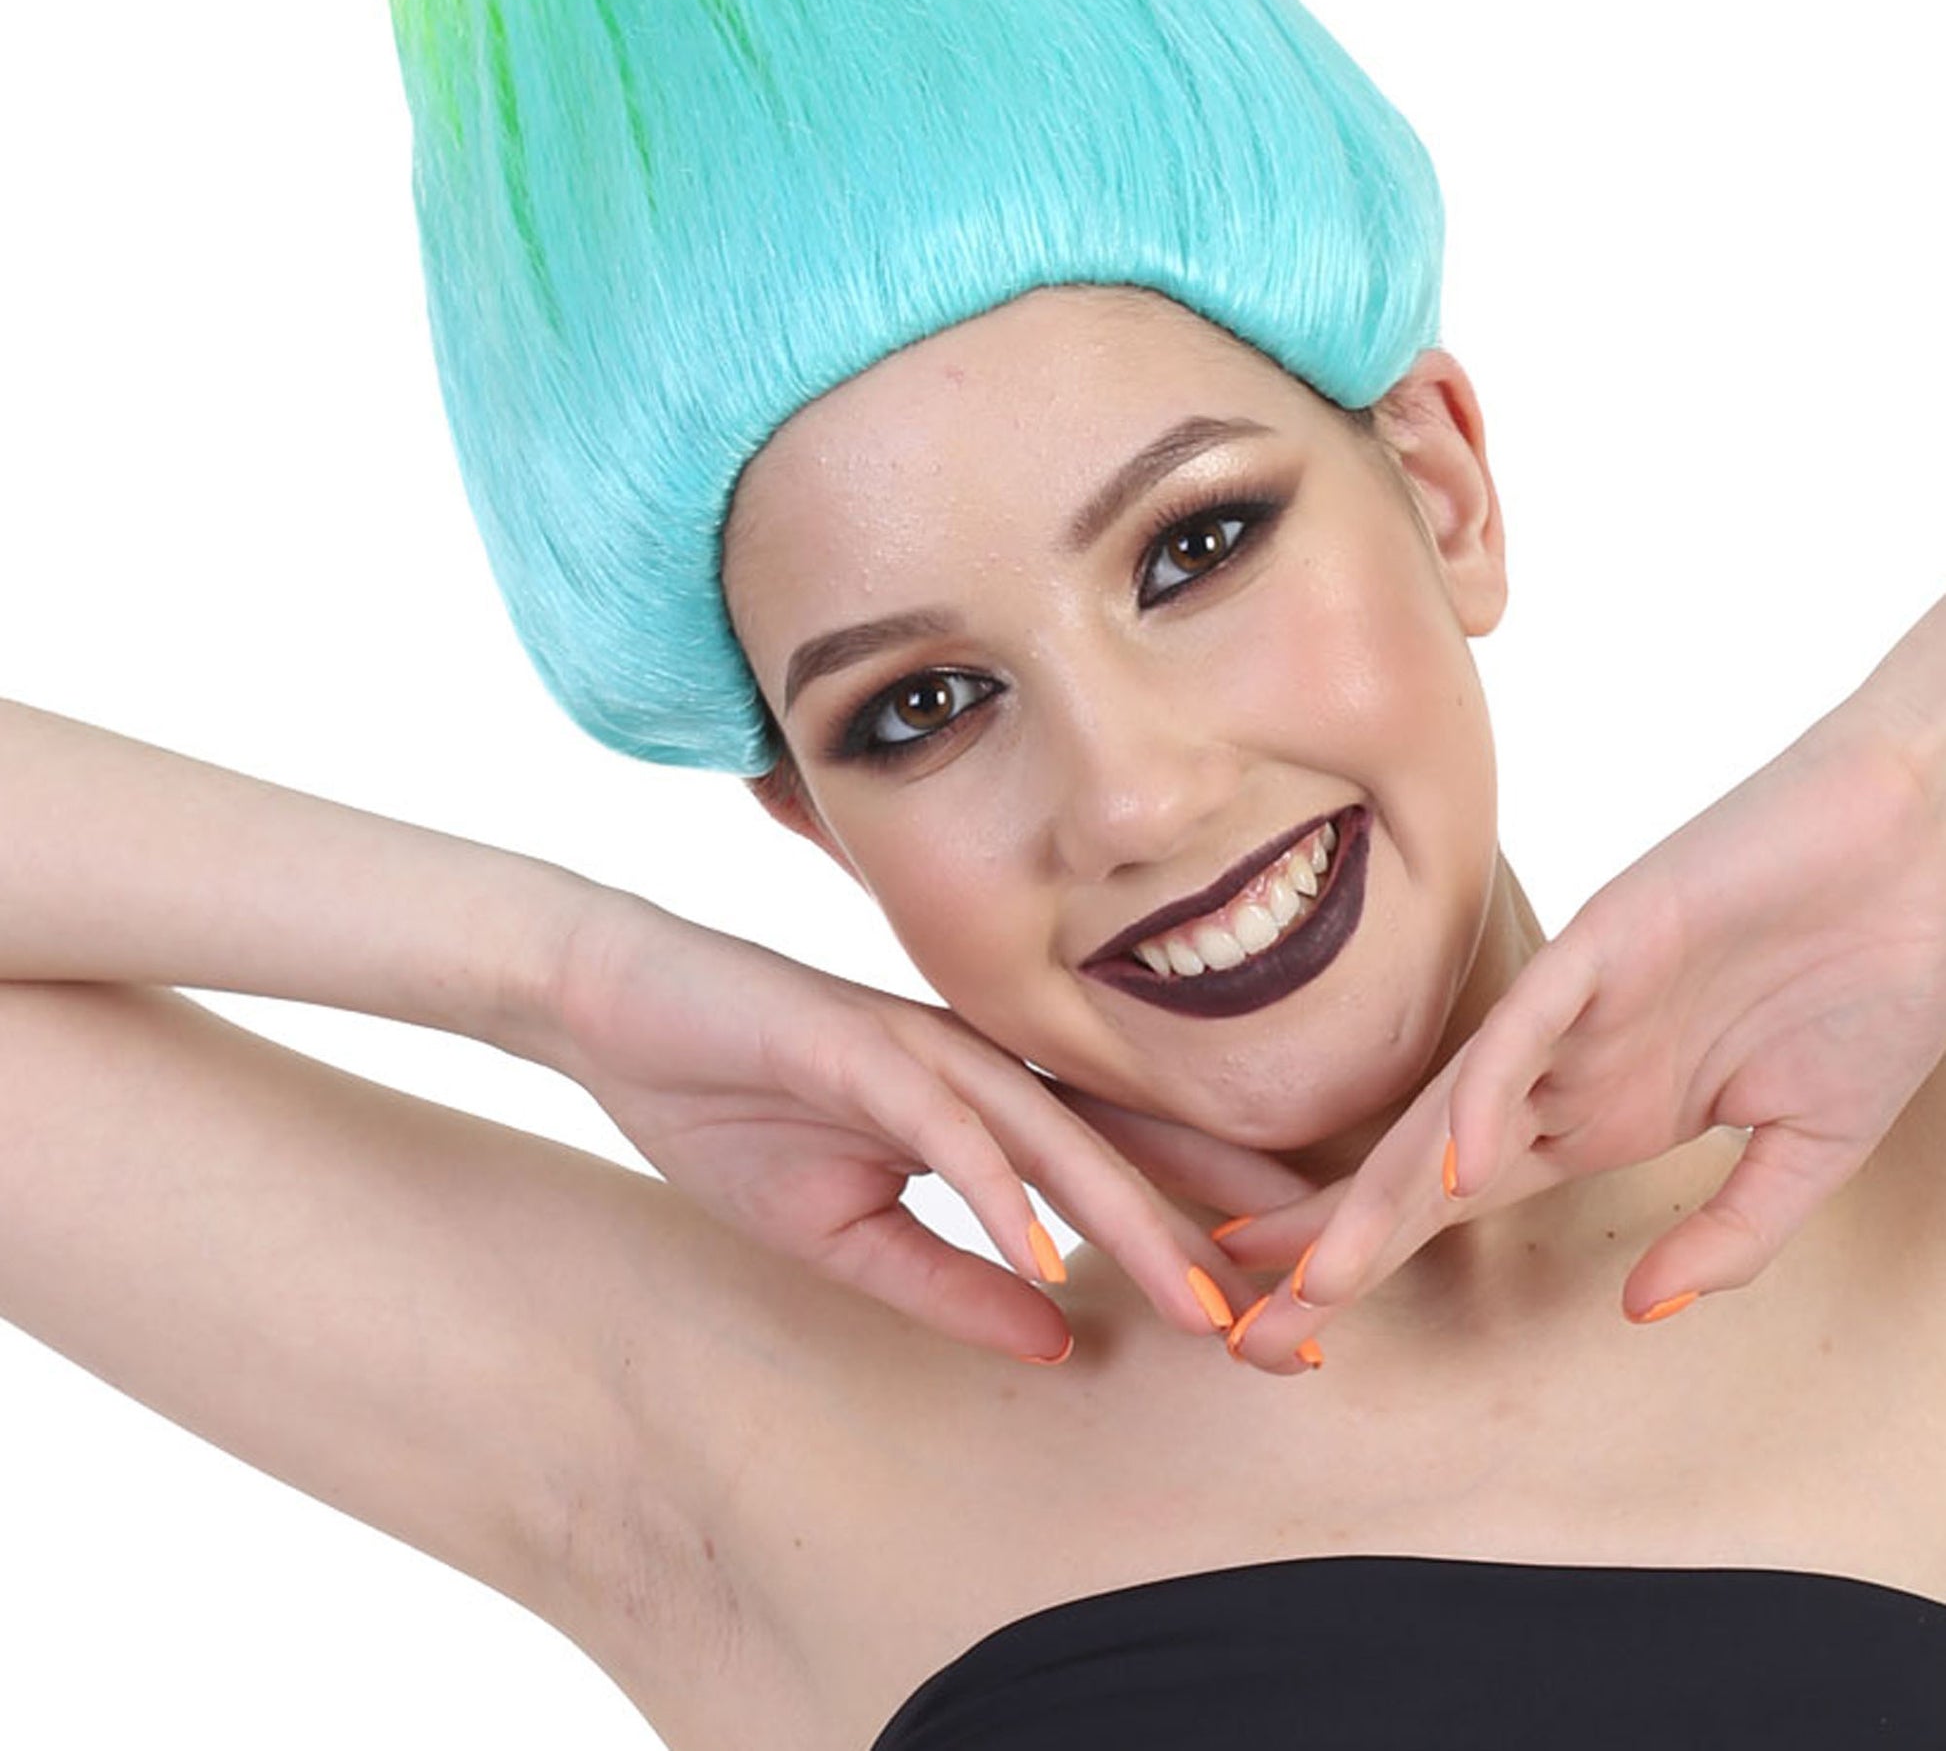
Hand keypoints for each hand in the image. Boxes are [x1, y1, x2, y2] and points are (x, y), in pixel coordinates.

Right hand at [552, 899, 1308, 1361]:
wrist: (613, 1008)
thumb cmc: (726, 1105)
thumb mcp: (840, 1233)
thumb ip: (948, 1281)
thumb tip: (1059, 1337)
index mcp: (982, 1099)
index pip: (1116, 1166)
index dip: (1197, 1236)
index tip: (1276, 1322)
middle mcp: (975, 1062)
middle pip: (1120, 1144)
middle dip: (1212, 1231)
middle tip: (1299, 1324)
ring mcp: (918, 1043)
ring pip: (1054, 1131)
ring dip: (1133, 1219)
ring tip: (1206, 1307)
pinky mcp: (851, 1037)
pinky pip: (941, 1122)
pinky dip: (994, 1191)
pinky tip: (1045, 1256)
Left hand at [1221, 688, 1945, 1363]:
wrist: (1930, 853)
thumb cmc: (1877, 980)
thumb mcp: (1807, 1146)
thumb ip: (1729, 1231)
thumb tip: (1638, 1307)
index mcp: (1602, 1111)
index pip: (1461, 1198)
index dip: (1380, 1257)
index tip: (1297, 1327)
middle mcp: (1568, 1063)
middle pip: (1426, 1164)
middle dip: (1340, 1241)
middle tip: (1251, 1322)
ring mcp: (1581, 1002)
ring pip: (1455, 1102)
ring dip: (1386, 1190)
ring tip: (1316, 1272)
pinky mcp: (1610, 936)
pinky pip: (1532, 1023)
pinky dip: (1494, 1093)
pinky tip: (1460, 1167)